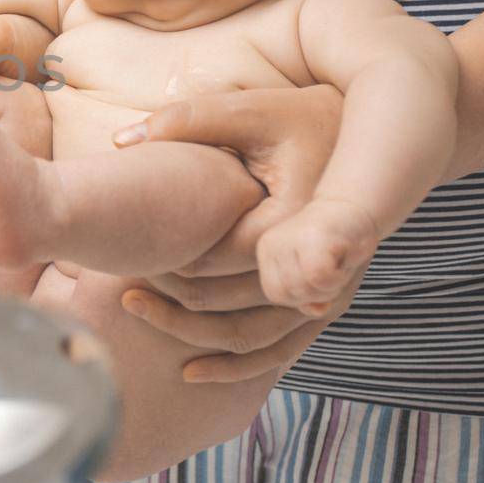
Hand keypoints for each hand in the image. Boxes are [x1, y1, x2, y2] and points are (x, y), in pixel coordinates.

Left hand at [111, 84, 346, 381]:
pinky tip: (188, 372)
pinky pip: (277, 352)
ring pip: (250, 339)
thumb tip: (121, 140)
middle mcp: (323, 265)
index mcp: (299, 218)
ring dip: (189, 334)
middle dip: (170, 298)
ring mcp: (328, 292)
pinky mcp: (325, 305)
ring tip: (135, 309)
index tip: (124, 250)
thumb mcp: (246, 110)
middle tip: (121, 284)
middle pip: (228, 305)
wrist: (363, 135)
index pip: (217, 258)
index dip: (166, 258)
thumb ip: (187, 121)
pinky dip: (232, 366)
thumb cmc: (297, 118)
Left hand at [256, 196, 380, 314]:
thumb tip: (315, 310)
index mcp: (266, 255)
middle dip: (320, 293)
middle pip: (289, 294)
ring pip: (304, 289)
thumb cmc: (340, 246)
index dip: (305, 296)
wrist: (357, 206)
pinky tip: (344, 255)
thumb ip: (313, 299)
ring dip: (332, 285)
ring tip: (339, 261)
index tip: (324, 275)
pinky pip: (321, 278)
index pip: (277, 295)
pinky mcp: (308, 236)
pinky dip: (340, 276)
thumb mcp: (323, 279)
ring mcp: (286, 238)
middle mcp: (270, 244)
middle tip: (336, 267)